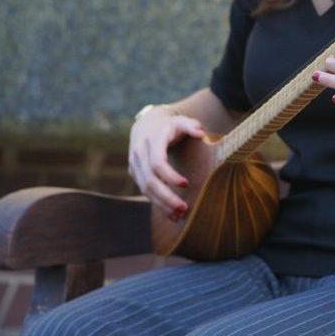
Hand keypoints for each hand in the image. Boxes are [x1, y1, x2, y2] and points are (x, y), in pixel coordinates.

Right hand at [128, 105, 204, 219]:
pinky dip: (156, 202)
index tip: (186, 184)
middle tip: (183, 208)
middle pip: (149, 180)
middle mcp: (139, 152)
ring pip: (144, 188)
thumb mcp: (181, 120)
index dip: (169, 175)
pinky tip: (170, 213)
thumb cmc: (170, 125)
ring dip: (161, 203)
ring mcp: (134, 163)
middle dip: (165, 196)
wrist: (146, 124)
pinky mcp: (134, 173)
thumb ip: (191, 125)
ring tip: (178, 215)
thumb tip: (200, 133)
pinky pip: (143, 191)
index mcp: (152, 139)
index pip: (157, 162)